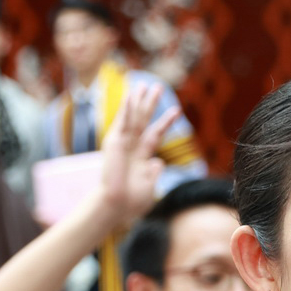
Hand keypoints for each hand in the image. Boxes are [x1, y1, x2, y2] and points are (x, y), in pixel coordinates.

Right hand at [98, 79, 181, 225]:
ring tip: (144, 84)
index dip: (165, 122)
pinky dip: (126, 108)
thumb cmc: (131, 203)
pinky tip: (131, 94)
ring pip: (133, 117)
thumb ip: (153, 174)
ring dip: (138, 100)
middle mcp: (132, 148)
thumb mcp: (149, 187)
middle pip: (143, 120)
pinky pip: (122, 122)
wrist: (115, 206)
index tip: (176, 110)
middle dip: (150, 104)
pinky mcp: (114, 142)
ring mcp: (122, 144)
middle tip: (157, 86)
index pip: (155, 134)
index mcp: (141, 158)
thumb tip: (158, 162)